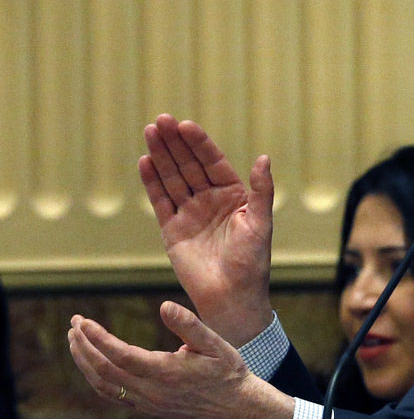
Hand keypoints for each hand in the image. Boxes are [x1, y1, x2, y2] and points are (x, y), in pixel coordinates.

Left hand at [68, 301, 292, 418]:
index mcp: (165, 372)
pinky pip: (112, 394)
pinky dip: (95, 377)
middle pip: (103, 370)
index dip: (97, 338)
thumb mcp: (215, 343)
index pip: (119, 354)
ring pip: (103, 384)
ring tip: (75, 340)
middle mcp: (151, 391)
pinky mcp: (147, 407)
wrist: (236, 406)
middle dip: (83, 346)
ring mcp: (147, 402)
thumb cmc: (227, 371)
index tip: (83, 321)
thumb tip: (164, 306)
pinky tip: (92, 363)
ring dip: (84, 362)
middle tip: (74, 323)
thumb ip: (189, 324)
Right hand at [139, 114, 273, 345]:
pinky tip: (145, 162)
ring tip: (150, 132)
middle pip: (189, 165)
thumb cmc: (253, 262)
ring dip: (160, 156)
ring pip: (172, 178)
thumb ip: (262, 191)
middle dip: (175, 143)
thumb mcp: (261, 223)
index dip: (199, 144)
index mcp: (233, 195)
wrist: (232, 298)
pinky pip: (160, 201)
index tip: (186, 125)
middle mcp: (210, 200)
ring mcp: (189, 213)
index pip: (213, 162)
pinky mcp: (172, 230)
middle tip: (160, 120)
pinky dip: (152, 183)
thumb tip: (264, 157)